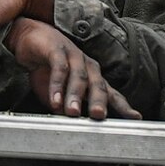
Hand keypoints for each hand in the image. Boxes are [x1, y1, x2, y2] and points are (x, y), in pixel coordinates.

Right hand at [3, 19, 139, 120]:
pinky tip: (55, 99)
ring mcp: (74, 56)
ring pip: (79, 77)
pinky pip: (59, 68)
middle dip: (100, 101)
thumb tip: (72, 127)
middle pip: (98, 85)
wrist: (29, 39)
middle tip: (99, 116)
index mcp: (92, 78)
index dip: (123, 106)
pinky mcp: (57, 50)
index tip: (135, 118)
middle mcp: (88, 67)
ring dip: (75, 96)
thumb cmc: (47, 68)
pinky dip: (57, 85)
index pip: (111, 94)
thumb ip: (67, 108)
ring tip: (71, 112)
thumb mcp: (60, 94)